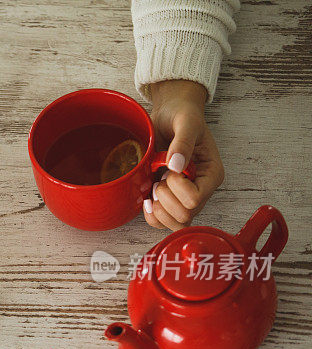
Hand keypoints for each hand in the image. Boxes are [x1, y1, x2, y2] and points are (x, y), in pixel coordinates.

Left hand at [144, 80, 224, 230]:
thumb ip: (183, 141)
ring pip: (174, 224)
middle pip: (185, 217)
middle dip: (165, 198)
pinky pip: (161, 222)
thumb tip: (176, 165)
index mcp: (211, 174)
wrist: (170, 115)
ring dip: (158, 208)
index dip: (176, 188)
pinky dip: (151, 214)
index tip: (169, 169)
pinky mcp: (169, 200)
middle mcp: (201, 190)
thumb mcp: (186, 121)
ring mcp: (184, 198)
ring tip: (154, 187)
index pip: (195, 199)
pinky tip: (146, 198)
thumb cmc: (182, 115)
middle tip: (159, 178)